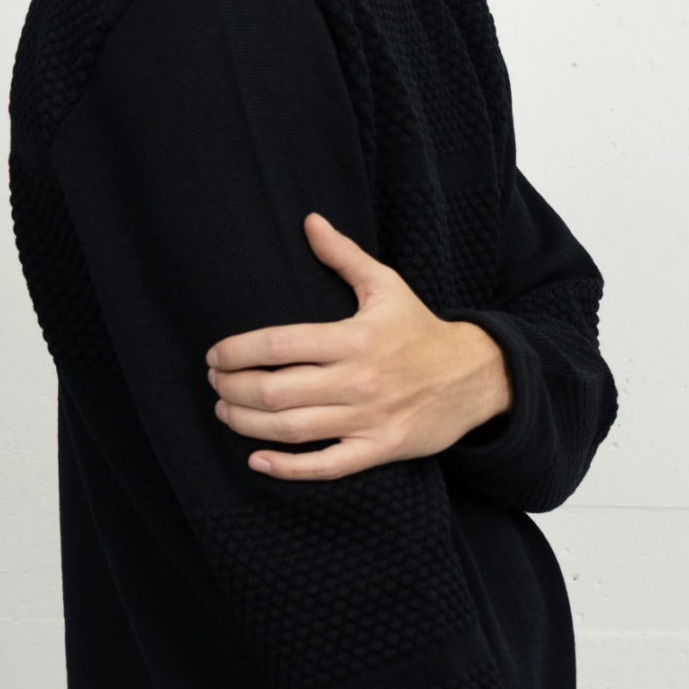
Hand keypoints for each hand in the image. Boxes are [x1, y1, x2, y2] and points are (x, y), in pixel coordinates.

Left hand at [205, 213, 512, 479]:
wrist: (474, 376)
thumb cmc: (420, 329)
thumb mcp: (386, 285)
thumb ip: (343, 255)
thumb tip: (310, 220)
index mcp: (355, 337)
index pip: (280, 343)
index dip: (239, 350)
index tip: (216, 353)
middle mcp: (358, 379)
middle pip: (277, 390)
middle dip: (233, 387)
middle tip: (214, 381)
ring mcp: (369, 418)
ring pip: (292, 429)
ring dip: (246, 422)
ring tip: (224, 410)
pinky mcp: (379, 449)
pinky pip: (326, 466)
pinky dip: (288, 468)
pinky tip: (257, 460)